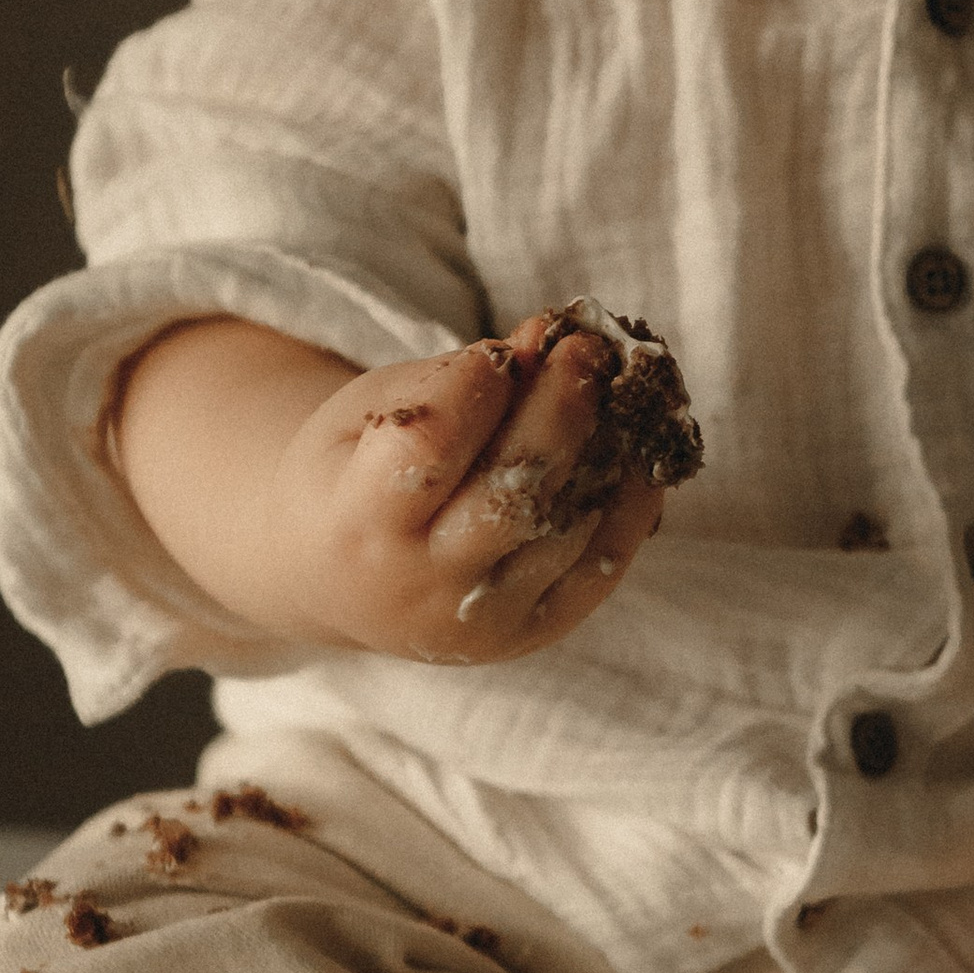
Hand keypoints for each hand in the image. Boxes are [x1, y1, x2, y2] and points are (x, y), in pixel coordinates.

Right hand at [117, 312, 668, 665]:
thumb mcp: (368, 414)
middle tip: (583, 350)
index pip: (427, 448)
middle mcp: (420, 587)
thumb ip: (447, 380)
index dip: (472, 387)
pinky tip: (634, 452)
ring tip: (615, 393)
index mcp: (356, 526)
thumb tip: (542, 340)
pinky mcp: (534, 632)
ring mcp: (483, 623)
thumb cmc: (353, 473)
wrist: (338, 579)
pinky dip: (630, 504)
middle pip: (512, 494)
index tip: (497, 352)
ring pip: (566, 529)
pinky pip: (601, 567)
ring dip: (606, 449)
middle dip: (559, 409)